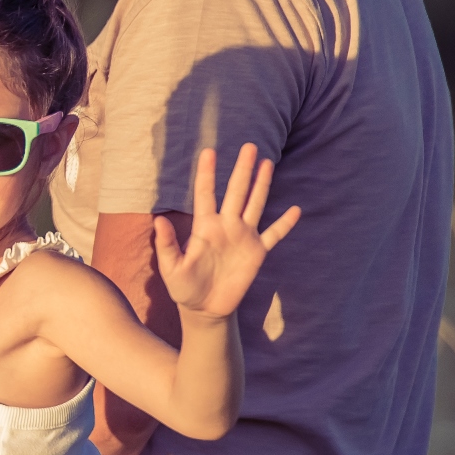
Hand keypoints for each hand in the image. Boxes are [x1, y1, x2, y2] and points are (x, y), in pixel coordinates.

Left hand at [155, 144, 301, 319]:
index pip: (205, 193)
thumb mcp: (171, 268)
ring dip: (262, 185)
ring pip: (255, 204)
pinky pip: (274, 235)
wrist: (205, 309)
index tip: (208, 151)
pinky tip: (296, 210)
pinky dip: (285, 224)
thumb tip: (158, 221)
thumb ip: (167, 244)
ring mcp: (243, 237)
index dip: (206, 173)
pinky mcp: (257, 252)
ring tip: (267, 162)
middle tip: (249, 146)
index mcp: (204, 227)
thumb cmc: (183, 288)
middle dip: (242, 169)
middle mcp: (226, 225)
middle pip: (236, 191)